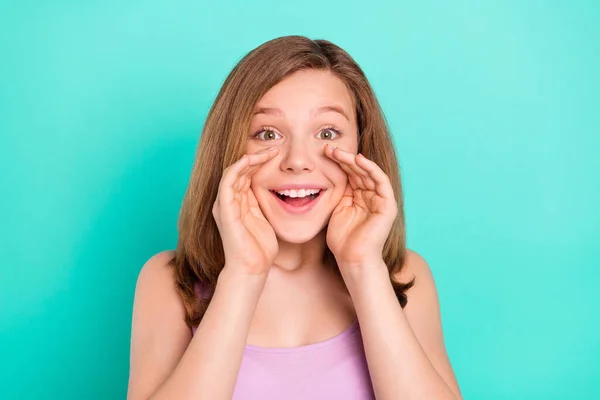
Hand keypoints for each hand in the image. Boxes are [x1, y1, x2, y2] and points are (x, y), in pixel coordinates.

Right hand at [212, 146, 279, 275]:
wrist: (252, 268)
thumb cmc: (260, 248)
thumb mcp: (265, 219)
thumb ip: (263, 203)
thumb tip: (276, 188)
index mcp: (237, 203)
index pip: (245, 175)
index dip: (258, 162)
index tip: (276, 154)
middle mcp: (227, 201)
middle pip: (239, 170)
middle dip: (256, 156)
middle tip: (274, 148)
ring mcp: (224, 204)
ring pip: (233, 171)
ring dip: (250, 158)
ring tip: (268, 151)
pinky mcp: (224, 209)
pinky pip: (228, 181)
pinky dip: (238, 167)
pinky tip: (251, 159)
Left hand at [324, 144, 397, 268]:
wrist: (352, 258)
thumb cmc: (342, 240)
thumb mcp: (336, 209)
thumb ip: (337, 192)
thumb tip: (327, 172)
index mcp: (359, 197)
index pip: (350, 174)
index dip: (338, 162)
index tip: (323, 153)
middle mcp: (371, 196)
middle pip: (358, 171)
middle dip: (344, 158)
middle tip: (329, 148)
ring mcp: (381, 200)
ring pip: (369, 173)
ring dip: (354, 160)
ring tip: (339, 152)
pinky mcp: (388, 205)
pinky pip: (381, 181)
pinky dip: (371, 169)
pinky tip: (359, 160)